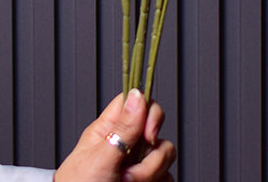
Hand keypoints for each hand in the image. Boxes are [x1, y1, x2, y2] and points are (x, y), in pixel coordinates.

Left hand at [52, 89, 175, 181]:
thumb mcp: (99, 158)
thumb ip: (122, 129)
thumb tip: (137, 95)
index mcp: (109, 130)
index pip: (135, 102)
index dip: (148, 112)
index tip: (149, 134)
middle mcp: (126, 145)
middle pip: (155, 131)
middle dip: (148, 158)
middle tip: (126, 174)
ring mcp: (137, 164)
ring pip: (164, 155)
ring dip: (150, 175)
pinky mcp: (147, 181)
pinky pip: (167, 176)